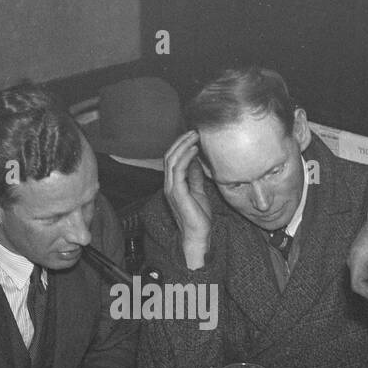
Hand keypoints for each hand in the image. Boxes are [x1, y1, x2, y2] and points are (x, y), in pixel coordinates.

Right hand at [163, 130, 212, 268]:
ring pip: (172, 160)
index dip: (180, 145)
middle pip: (169, 156)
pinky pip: (178, 170)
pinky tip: (195, 149)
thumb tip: (196, 162)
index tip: (194, 136)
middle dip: (181, 141)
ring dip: (183, 145)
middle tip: (194, 131)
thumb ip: (195, 177)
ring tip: (195, 135)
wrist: (198, 236)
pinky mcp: (178, 193)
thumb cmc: (199, 217)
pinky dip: (186, 156)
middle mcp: (169, 185)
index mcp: (173, 185)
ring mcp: (171, 189)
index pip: (172, 159)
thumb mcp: (198, 192)